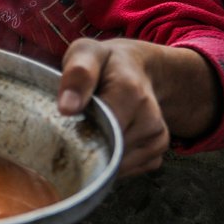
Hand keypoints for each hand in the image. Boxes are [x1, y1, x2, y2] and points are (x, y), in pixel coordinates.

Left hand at [57, 38, 171, 177]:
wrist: (138, 69)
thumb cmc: (106, 63)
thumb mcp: (86, 53)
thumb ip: (77, 74)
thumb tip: (67, 108)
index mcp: (131, 93)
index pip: (103, 130)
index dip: (80, 132)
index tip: (68, 122)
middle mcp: (150, 119)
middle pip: (107, 151)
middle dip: (87, 144)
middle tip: (77, 123)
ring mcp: (156, 140)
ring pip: (114, 165)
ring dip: (98, 152)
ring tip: (94, 126)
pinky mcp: (155, 155)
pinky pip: (124, 171)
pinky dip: (110, 160)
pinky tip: (107, 137)